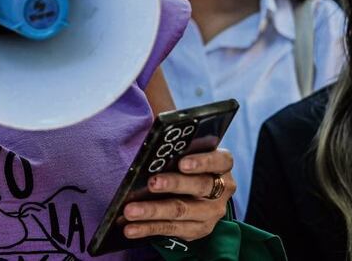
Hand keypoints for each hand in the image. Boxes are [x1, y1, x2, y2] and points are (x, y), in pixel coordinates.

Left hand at [121, 148, 235, 240]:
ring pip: (182, 211)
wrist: (195, 195)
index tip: (182, 162)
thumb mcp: (186, 151)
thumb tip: (153, 119)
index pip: (220, 160)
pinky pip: (171, 230)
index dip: (202, 161)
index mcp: (222, 165)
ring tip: (129, 211)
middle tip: (151, 182)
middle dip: (173, 184)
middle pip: (199, 187)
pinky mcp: (198, 231)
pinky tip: (130, 228)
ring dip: (153, 211)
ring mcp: (211, 213)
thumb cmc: (184, 164)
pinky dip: (148, 229)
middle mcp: (222, 189)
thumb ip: (176, 142)